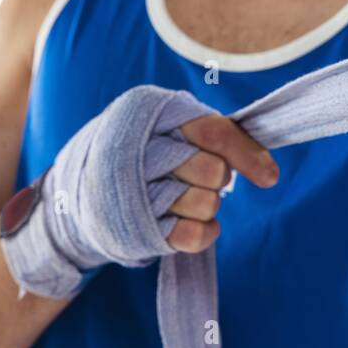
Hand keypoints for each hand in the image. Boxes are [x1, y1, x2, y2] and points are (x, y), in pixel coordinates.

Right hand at [0, 85, 277, 297]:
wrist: (78, 192)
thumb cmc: (140, 151)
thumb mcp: (169, 123)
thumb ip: (217, 133)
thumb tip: (268, 168)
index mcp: (150, 111)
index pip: (213, 132)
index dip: (247, 154)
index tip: (269, 177)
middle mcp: (138, 148)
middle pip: (213, 171)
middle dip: (218, 179)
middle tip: (201, 177)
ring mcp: (133, 190)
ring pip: (206, 203)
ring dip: (207, 204)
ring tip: (183, 196)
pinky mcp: (135, 227)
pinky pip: (194, 236)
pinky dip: (203, 232)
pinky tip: (190, 221)